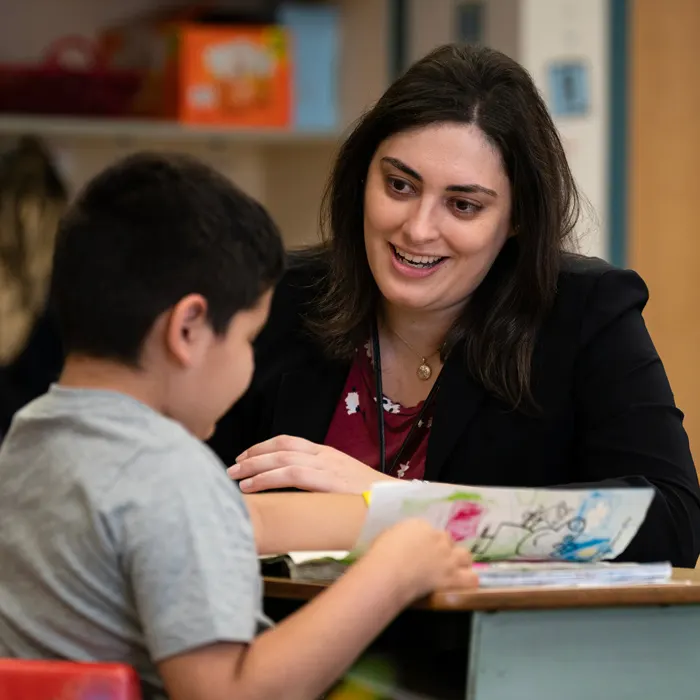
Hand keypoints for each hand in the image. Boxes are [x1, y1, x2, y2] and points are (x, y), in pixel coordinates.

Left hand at [228, 435, 397, 493]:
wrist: (401, 503)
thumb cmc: (373, 501)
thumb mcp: (344, 486)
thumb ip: (323, 485)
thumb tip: (300, 496)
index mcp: (328, 454)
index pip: (289, 442)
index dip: (263, 447)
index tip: (245, 456)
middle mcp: (325, 455)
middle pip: (280, 447)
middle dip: (252, 456)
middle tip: (232, 466)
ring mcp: (328, 466)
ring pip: (282, 459)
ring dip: (253, 467)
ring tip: (235, 476)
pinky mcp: (330, 481)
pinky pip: (292, 475)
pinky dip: (267, 479)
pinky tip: (252, 486)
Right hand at [367, 519, 476, 600]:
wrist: (389, 572)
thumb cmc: (381, 555)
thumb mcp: (387, 537)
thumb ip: (399, 537)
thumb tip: (401, 543)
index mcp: (420, 525)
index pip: (430, 530)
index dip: (427, 541)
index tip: (421, 550)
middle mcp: (438, 538)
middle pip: (448, 540)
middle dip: (444, 549)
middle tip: (435, 560)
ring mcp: (448, 557)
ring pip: (465, 555)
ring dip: (460, 561)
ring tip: (453, 570)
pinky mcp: (453, 576)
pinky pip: (471, 578)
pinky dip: (468, 580)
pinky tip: (462, 584)